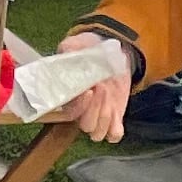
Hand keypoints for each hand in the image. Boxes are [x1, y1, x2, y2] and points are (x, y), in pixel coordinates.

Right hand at [49, 26, 135, 146]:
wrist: (111, 52)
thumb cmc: (89, 50)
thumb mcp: (76, 44)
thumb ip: (68, 50)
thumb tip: (67, 52)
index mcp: (66, 97)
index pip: (66, 113)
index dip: (77, 106)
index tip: (87, 90)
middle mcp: (80, 111)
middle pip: (84, 125)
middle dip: (93, 109)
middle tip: (100, 87)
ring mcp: (97, 117)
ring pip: (97, 134)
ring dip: (104, 117)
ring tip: (108, 95)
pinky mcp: (114, 119)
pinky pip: (113, 136)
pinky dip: (115, 129)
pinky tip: (115, 111)